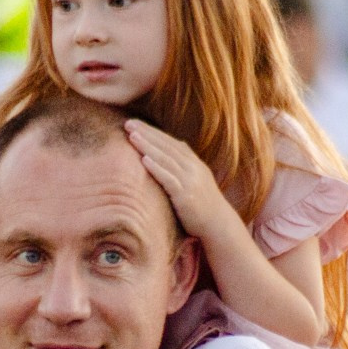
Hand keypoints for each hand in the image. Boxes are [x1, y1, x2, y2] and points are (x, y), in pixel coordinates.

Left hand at [124, 120, 227, 235]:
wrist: (219, 225)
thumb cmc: (203, 205)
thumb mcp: (196, 180)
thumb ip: (185, 165)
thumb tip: (176, 147)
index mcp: (193, 163)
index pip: (170, 142)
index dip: (152, 132)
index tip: (135, 124)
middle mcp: (193, 168)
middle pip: (166, 146)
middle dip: (147, 133)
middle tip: (128, 123)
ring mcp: (190, 181)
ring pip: (166, 159)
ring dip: (148, 146)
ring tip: (132, 136)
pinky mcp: (186, 196)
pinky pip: (169, 179)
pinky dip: (156, 168)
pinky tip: (144, 160)